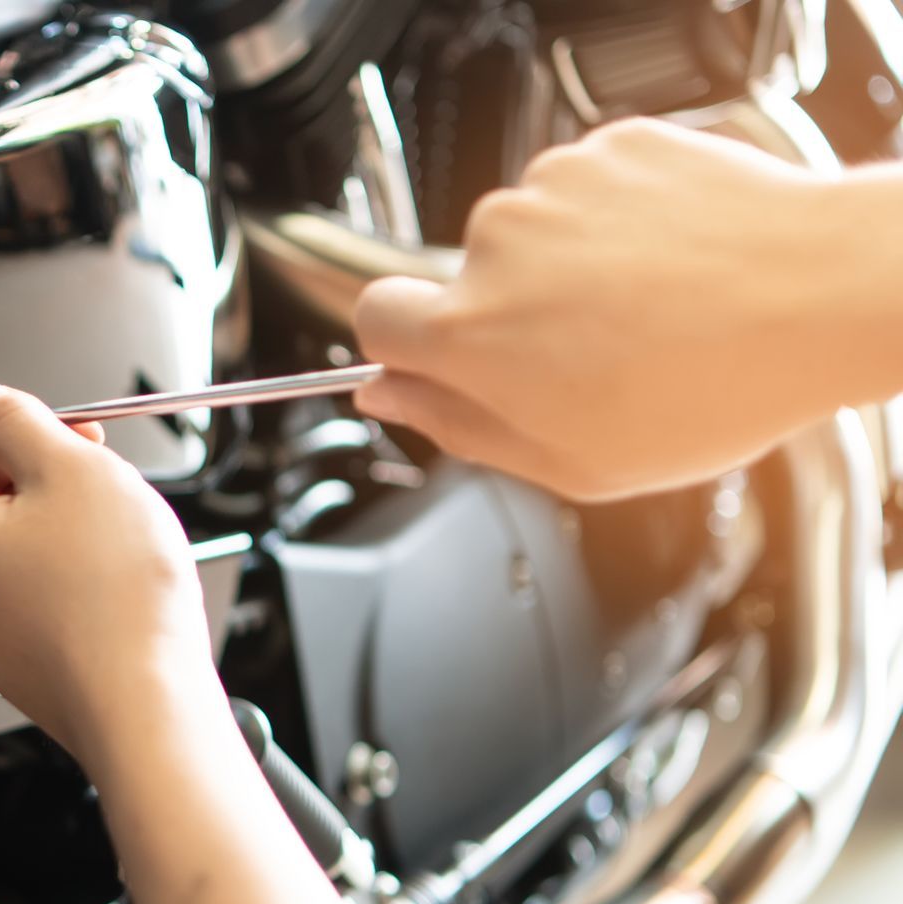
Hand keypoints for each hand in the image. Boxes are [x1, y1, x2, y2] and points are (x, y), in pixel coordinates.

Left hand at [0, 381, 217, 769]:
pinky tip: (113, 580)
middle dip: (44, 476)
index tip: (62, 436)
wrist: (147, 703)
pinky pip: (38, 591)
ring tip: (113, 535)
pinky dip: (74, 575)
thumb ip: (12, 418)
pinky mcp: (19, 659)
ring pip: (16, 545)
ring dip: (65, 524)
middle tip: (98, 479)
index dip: (16, 431)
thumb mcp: (68, 467)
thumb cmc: (109, 598)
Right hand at [353, 117, 902, 500]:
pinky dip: (618, 223)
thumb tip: (393, 399)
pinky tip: (670, 265)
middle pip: (466, 281)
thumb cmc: (712, 387)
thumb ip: (461, 429)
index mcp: (471, 334)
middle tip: (588, 359)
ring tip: (647, 310)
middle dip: (511, 316)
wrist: (823, 294)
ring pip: (531, 234)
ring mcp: (554, 188)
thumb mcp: (572, 463)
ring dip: (569, 268)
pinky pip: (587, 189)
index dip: (401, 347)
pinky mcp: (610, 147)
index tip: (435, 363)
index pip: (373, 318)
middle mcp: (497, 246)